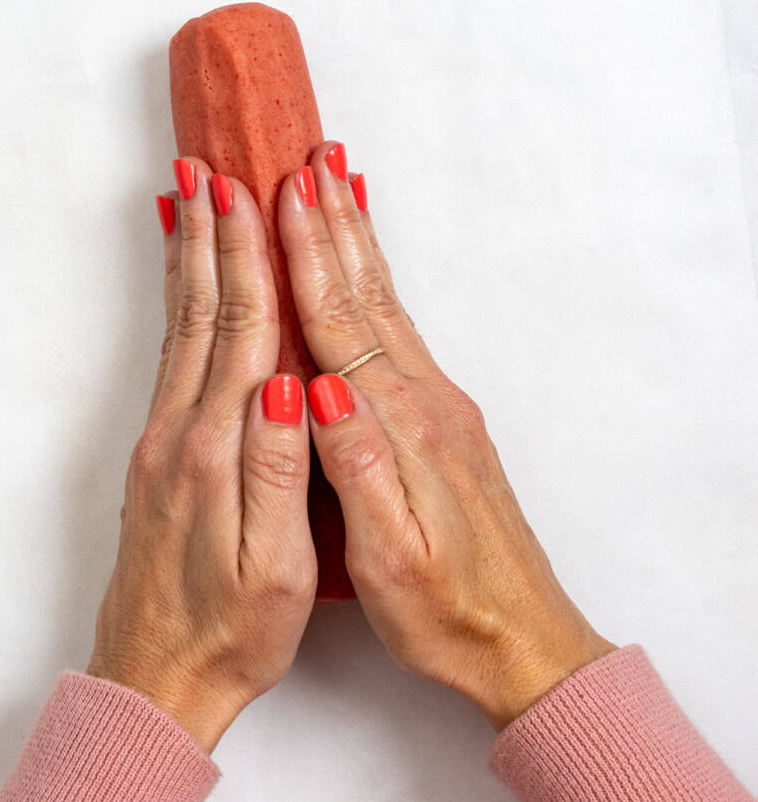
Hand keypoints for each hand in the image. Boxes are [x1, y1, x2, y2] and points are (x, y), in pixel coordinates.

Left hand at [87, 156, 317, 751]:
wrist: (151, 685)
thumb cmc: (230, 638)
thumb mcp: (278, 571)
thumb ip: (282, 473)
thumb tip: (291, 385)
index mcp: (218, 453)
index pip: (243, 331)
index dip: (248, 256)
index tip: (247, 190)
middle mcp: (180, 435)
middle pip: (201, 311)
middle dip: (207, 233)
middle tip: (206, 163)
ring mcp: (160, 444)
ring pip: (180, 329)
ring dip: (186, 259)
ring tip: (186, 200)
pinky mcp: (155, 460)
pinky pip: (170, 358)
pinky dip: (179, 306)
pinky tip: (182, 287)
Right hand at [280, 143, 614, 729]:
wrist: (523, 646)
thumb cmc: (447, 615)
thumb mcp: (392, 557)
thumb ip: (360, 468)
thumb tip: (324, 390)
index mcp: (400, 428)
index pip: (341, 323)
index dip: (306, 256)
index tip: (279, 190)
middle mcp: (422, 403)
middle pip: (366, 293)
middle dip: (330, 222)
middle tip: (302, 156)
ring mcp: (435, 409)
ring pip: (383, 304)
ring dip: (352, 241)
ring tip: (331, 187)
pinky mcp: (439, 425)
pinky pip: (393, 330)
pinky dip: (370, 285)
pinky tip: (362, 273)